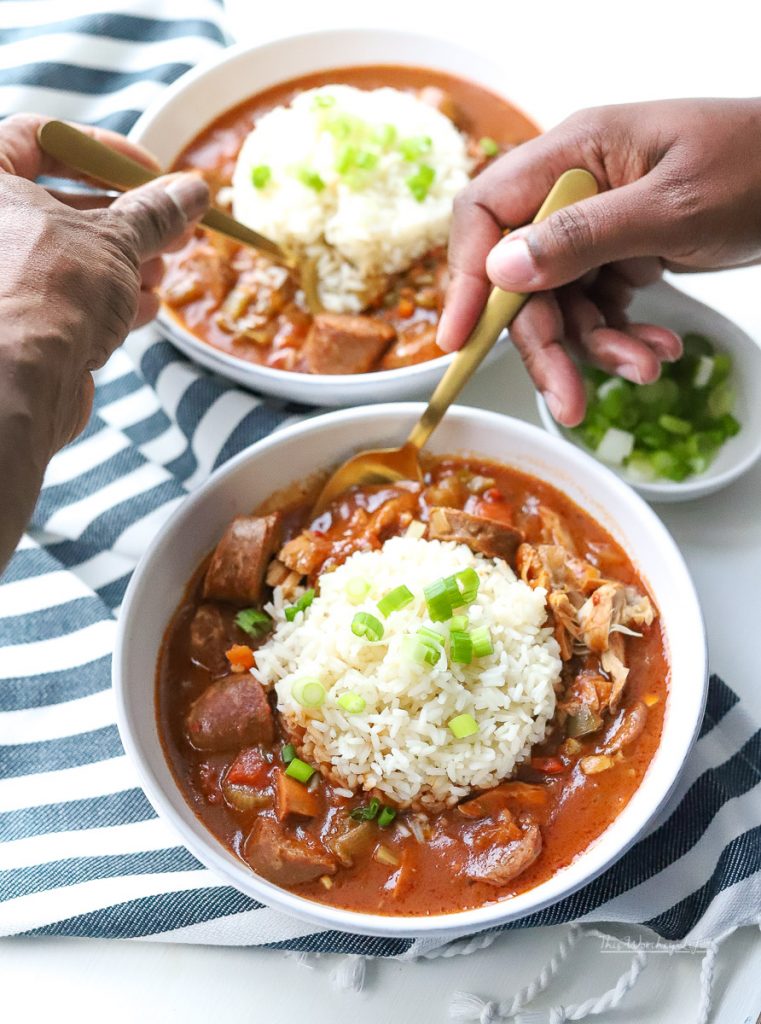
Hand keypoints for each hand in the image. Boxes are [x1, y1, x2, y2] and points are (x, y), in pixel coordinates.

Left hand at [0, 113, 208, 569]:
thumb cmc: (49, 290)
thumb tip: (193, 190)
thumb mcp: (116, 239)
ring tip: (160, 275)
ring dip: (123, 263)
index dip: (103, 151)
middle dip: (125, 219)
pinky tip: (143, 310)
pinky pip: (63, 298)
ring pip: (67, 257)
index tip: (152, 174)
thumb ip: (154, 211)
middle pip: (60, 202)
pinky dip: (106, 300)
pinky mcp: (14, 325)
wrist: (15, 385)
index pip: (41, 137)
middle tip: (171, 230)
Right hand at [437, 98, 760, 424]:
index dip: (464, 278)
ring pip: (563, 302)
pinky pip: (599, 306)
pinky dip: (623, 335)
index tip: (458, 340)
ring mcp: (597, 223)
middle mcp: (575, 189)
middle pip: (523, 276)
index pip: (487, 213)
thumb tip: (502, 267)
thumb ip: (584, 235)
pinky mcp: (621, 252)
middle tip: (567, 401)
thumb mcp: (672, 205)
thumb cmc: (760, 165)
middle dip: (546, 342)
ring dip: (598, 346)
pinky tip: (659, 350)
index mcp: (574, 154)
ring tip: (646, 368)